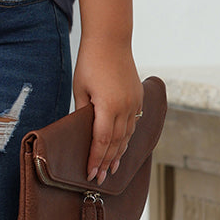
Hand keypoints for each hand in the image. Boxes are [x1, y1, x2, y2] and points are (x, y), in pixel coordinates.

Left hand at [72, 38, 143, 185]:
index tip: (90, 174)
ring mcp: (135, 103)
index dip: (95, 159)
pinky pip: (133, 124)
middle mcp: (126, 108)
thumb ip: (83, 113)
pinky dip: (127, 138)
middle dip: (106, 162)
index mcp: (108, 107)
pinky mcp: (138, 98)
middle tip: (99, 179)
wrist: (111, 40)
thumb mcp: (80, 89)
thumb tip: (83, 132)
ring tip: (111, 169)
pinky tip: (122, 147)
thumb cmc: (90, 63)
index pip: (101, 141)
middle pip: (116, 143)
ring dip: (119, 153)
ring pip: (127, 135)